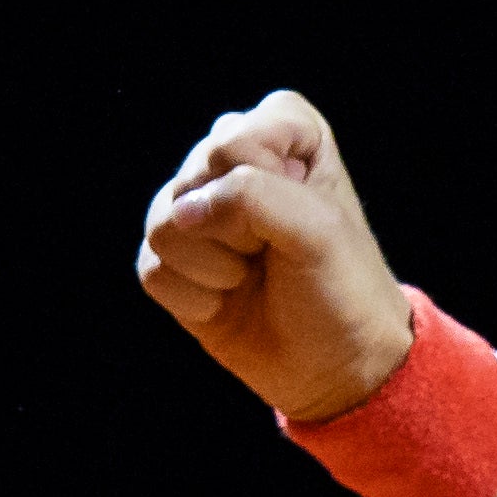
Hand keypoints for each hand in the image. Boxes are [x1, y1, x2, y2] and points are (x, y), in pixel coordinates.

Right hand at [134, 90, 417, 425]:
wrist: (337, 367)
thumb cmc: (343, 290)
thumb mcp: (319, 231)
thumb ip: (253, 196)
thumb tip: (180, 213)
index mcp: (283, 129)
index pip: (237, 138)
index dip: (267, 186)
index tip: (306, 220)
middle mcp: (234, 159)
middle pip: (196, 178)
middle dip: (240, 231)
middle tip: (276, 254)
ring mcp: (197, 208)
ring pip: (164, 223)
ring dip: (216, 267)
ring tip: (252, 277)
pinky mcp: (173, 260)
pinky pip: (153, 268)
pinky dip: (196, 298)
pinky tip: (228, 301)